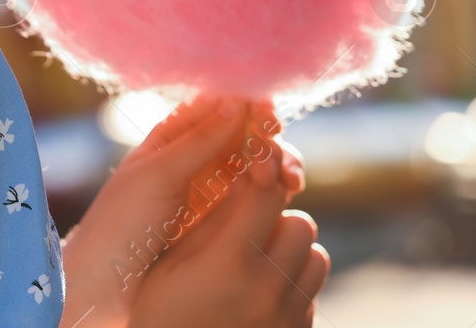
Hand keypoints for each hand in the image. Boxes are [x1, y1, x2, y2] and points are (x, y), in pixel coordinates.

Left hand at [58, 95, 293, 326]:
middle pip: (245, 131)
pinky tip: (285, 192)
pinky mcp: (228, 216)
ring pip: (259, 160)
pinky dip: (278, 187)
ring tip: (284, 180)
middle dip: (266, 139)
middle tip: (271, 161)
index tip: (267, 118)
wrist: (110, 281)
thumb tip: (238, 100)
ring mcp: (214, 186)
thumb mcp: (158, 175)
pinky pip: (260, 192)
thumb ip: (199, 140)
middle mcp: (196, 155)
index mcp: (172, 135)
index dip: (248, 104)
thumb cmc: (122, 222)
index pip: (218, 104)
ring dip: (278, 161)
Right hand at [125, 143, 329, 326]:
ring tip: (257, 260)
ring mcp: (288, 316)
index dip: (263, 172)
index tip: (256, 163)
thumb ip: (212, 219)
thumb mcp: (172, 261)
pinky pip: (311, 292)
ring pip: (315, 256)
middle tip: (247, 227)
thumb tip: (246, 174)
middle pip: (300, 222)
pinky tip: (258, 294)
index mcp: (229, 261)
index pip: (268, 194)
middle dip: (276, 218)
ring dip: (291, 251)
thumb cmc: (160, 311)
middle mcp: (268, 288)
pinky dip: (292, 284)